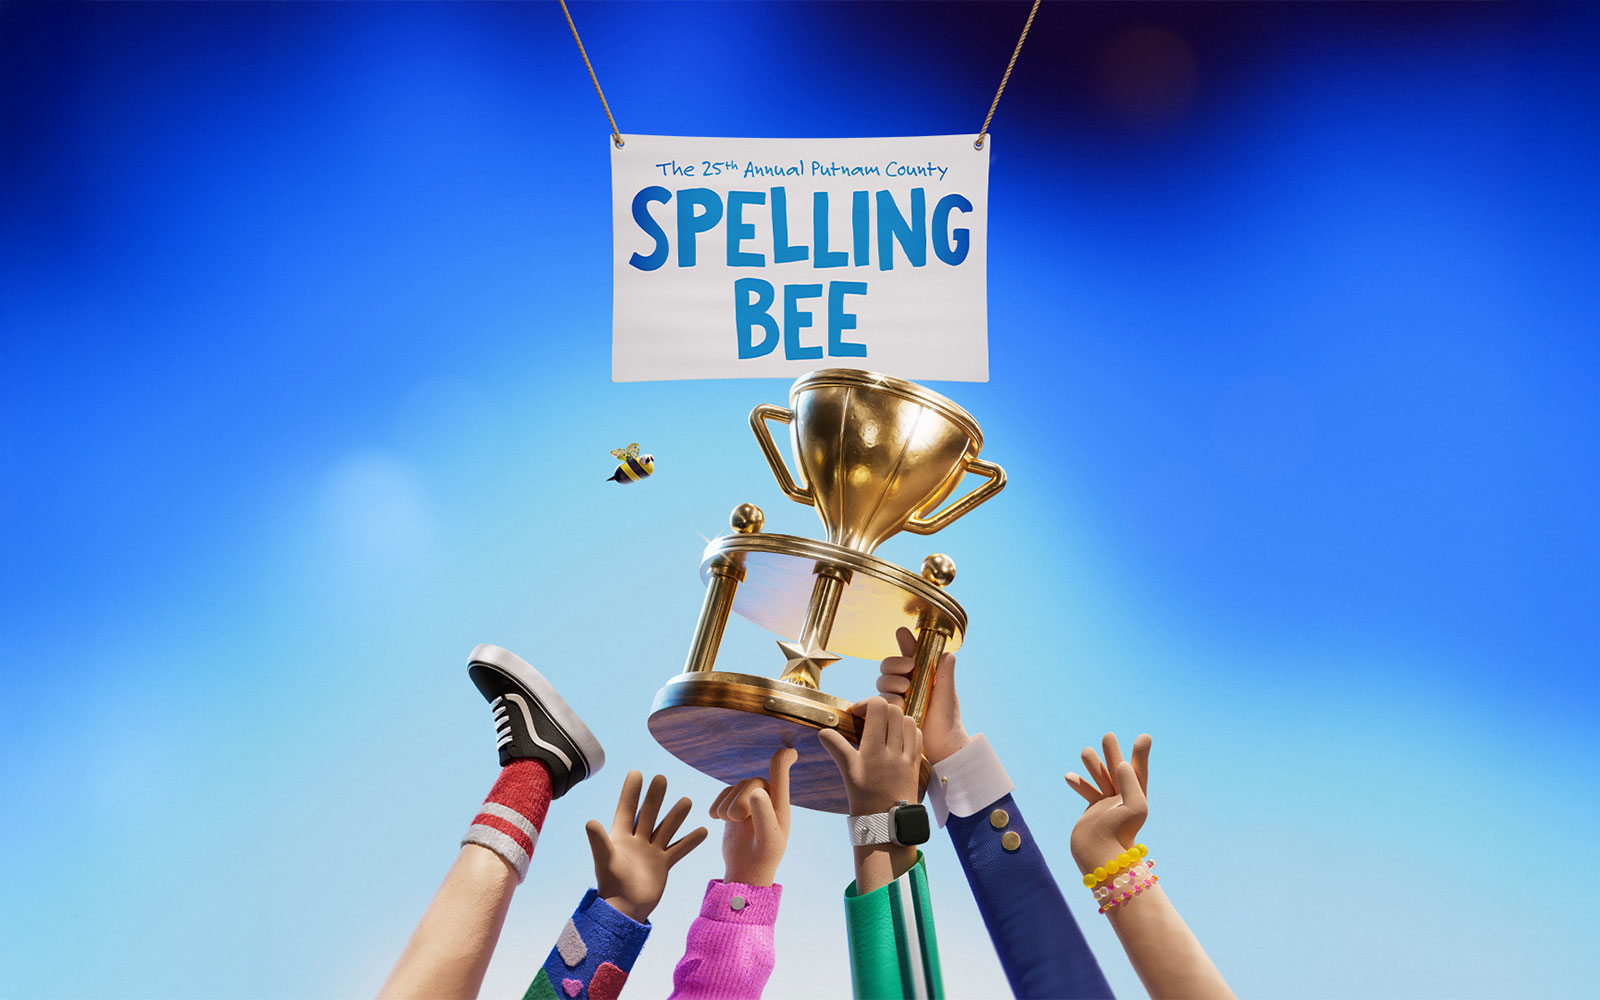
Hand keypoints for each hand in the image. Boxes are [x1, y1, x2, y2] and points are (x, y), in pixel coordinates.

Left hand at [586, 771, 708, 921]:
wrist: (625, 910)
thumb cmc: (612, 885)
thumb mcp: (605, 860)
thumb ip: (599, 841)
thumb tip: (590, 821)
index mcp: (620, 836)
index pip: (627, 808)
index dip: (631, 791)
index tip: (637, 772)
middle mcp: (636, 841)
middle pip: (648, 814)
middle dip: (655, 797)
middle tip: (662, 778)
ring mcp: (650, 852)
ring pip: (665, 829)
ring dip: (675, 815)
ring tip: (686, 800)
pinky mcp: (662, 865)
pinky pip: (678, 849)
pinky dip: (690, 841)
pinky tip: (702, 831)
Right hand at [710, 747, 796, 886]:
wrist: (745, 871)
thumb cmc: (763, 857)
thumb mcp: (767, 840)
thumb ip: (764, 815)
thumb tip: (757, 791)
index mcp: (780, 803)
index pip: (781, 771)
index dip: (784, 757)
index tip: (790, 749)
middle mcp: (767, 798)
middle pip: (750, 782)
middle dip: (740, 799)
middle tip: (736, 819)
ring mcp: (749, 801)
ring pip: (734, 787)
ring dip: (728, 806)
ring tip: (731, 823)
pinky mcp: (732, 806)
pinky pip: (722, 793)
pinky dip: (717, 806)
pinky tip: (718, 820)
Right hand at [818, 696, 922, 815]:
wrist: (886, 822)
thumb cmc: (864, 797)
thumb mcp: (847, 771)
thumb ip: (837, 747)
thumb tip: (822, 731)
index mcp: (874, 749)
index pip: (878, 707)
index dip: (867, 703)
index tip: (857, 712)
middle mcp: (893, 750)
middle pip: (894, 710)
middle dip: (881, 708)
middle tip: (870, 718)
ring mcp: (907, 756)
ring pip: (909, 720)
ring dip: (896, 718)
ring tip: (885, 728)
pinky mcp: (915, 763)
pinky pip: (917, 736)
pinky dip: (909, 730)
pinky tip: (897, 738)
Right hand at [875, 627, 968, 763]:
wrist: (942, 744)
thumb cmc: (948, 719)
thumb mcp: (947, 693)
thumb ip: (945, 673)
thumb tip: (949, 653)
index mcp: (919, 675)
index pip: (906, 653)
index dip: (903, 643)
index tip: (902, 635)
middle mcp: (905, 684)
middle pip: (887, 666)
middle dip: (894, 667)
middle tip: (908, 676)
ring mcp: (895, 698)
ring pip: (881, 682)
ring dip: (891, 685)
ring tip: (905, 697)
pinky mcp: (888, 713)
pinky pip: (877, 701)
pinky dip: (886, 701)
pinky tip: (898, 705)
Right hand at [1064, 732, 1151, 872]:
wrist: (1100, 857)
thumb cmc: (1119, 834)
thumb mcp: (1134, 806)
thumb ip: (1130, 783)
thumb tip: (1122, 764)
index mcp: (1136, 797)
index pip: (1137, 770)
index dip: (1140, 753)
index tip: (1144, 737)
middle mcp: (1122, 800)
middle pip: (1117, 770)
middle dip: (1113, 753)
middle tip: (1108, 735)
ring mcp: (1107, 806)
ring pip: (1100, 779)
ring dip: (1093, 765)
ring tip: (1085, 751)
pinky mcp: (1093, 813)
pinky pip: (1087, 793)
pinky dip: (1079, 784)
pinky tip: (1069, 777)